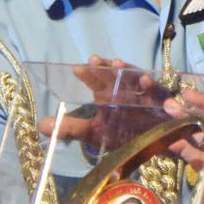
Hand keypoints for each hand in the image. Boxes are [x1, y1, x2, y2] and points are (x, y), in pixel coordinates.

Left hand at [39, 56, 172, 147]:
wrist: (153, 142)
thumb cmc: (123, 132)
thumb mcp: (95, 133)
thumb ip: (71, 128)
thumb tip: (41, 125)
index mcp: (108, 93)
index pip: (96, 79)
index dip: (88, 72)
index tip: (78, 68)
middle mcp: (125, 89)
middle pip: (116, 73)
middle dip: (107, 66)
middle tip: (97, 60)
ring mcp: (144, 93)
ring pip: (136, 77)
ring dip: (128, 70)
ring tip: (118, 64)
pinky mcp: (162, 100)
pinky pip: (159, 92)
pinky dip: (152, 86)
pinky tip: (146, 80)